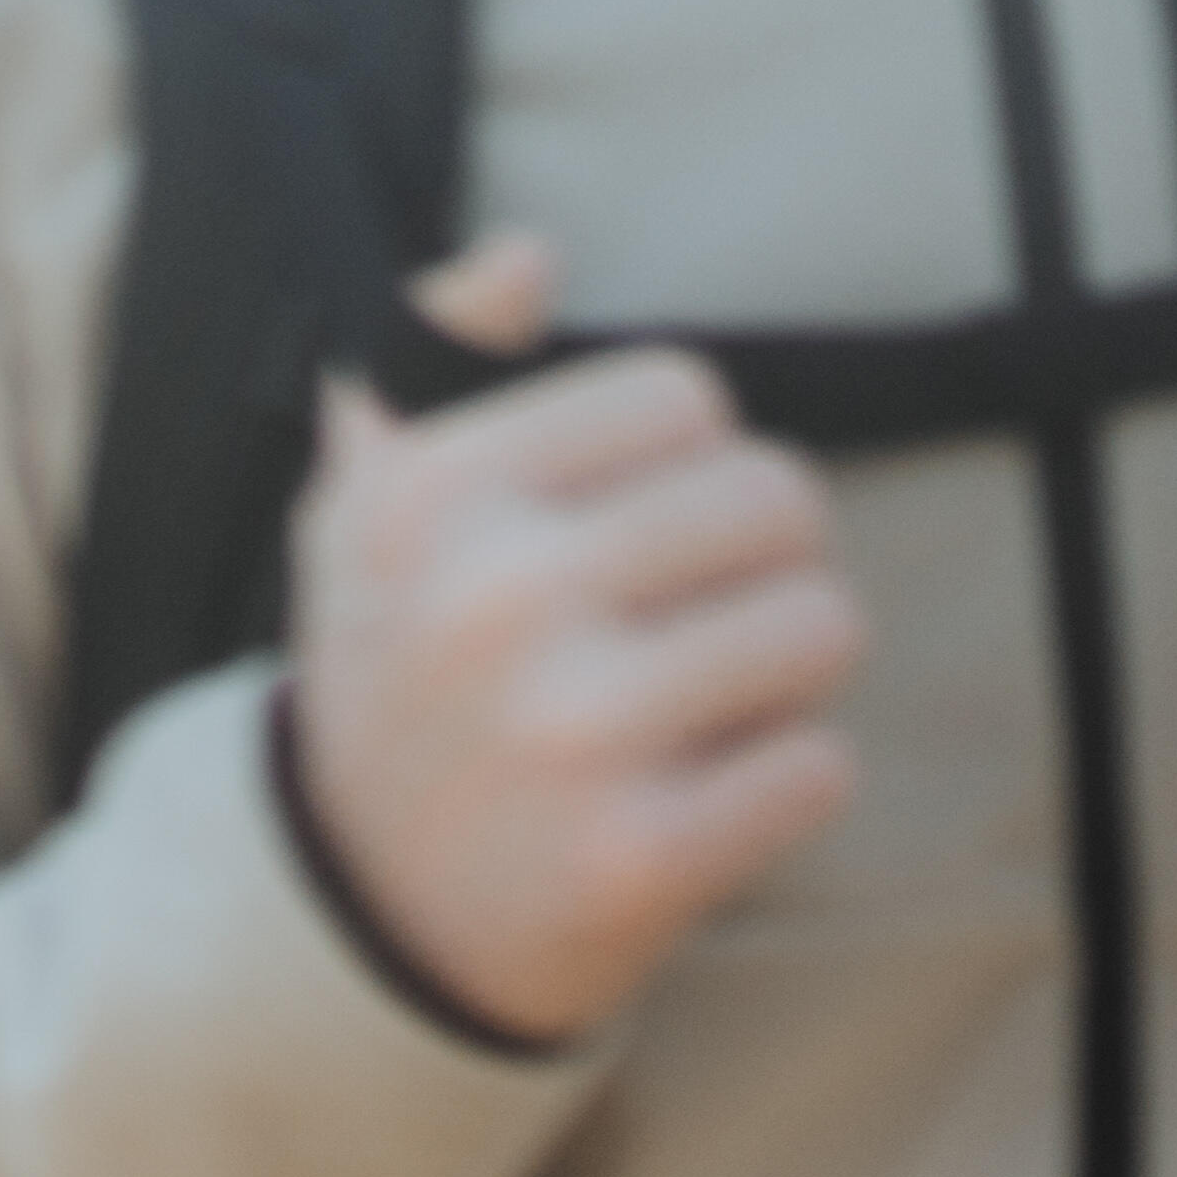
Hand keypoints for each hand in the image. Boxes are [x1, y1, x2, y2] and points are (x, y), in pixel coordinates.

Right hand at [283, 234, 870, 1046]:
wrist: (355, 923)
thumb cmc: (394, 686)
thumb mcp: (362, 516)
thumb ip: (427, 363)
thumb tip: (522, 253)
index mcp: (427, 499)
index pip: (687, 399)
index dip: (673, 469)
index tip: (609, 540)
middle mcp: (490, 605)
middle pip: (775, 498)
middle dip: (749, 567)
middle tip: (670, 635)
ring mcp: (565, 737)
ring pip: (822, 625)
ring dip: (777, 678)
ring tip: (686, 717)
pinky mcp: (634, 860)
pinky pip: (820, 769)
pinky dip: (778, 790)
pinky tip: (687, 805)